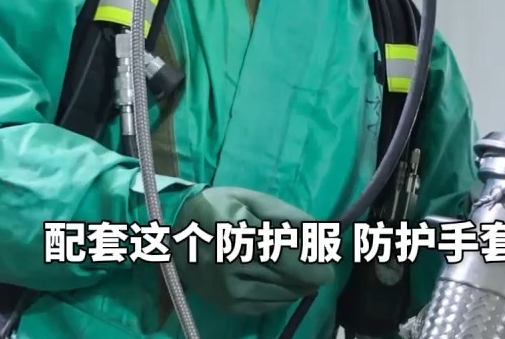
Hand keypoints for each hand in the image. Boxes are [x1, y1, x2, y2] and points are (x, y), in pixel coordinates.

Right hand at [171, 186, 335, 314]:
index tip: (330, 266)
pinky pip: (265, 305)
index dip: (312, 262)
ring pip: (279, 293)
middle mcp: (229, 261)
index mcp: (236, 228)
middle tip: (324, 273)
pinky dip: (283, 299)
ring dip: (300, 288)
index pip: (284, 253)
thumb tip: (319, 231)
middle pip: (285, 275)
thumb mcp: (249, 198)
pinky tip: (290, 289)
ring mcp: (226, 286)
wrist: (173, 233)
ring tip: (308, 280)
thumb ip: (284, 214)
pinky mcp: (226, 303)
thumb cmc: (218, 208)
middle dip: (311, 276)